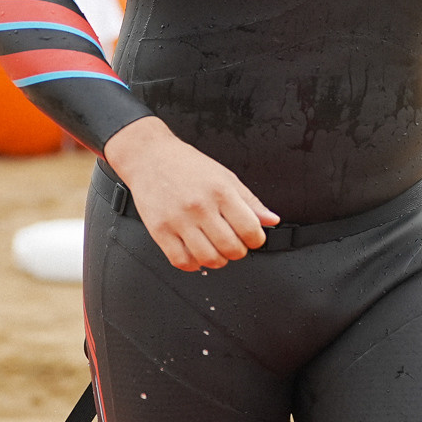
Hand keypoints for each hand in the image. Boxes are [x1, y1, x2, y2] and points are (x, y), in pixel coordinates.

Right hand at [103, 117, 278, 270]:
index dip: (256, 240)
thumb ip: (250, 201)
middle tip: (233, 244)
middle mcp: (200, 206)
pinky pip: (181, 261)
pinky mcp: (159, 230)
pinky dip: (193, 265)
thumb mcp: (225, 176)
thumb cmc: (188, 165)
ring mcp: (178, 220)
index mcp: (220, 191)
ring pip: (208, 259)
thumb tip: (272, 220)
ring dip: (217, 260)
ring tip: (216, 249)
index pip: (250, 229)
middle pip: (231, 248)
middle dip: (238, 251)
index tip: (252, 238)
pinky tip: (196, 253)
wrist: (150, 157)